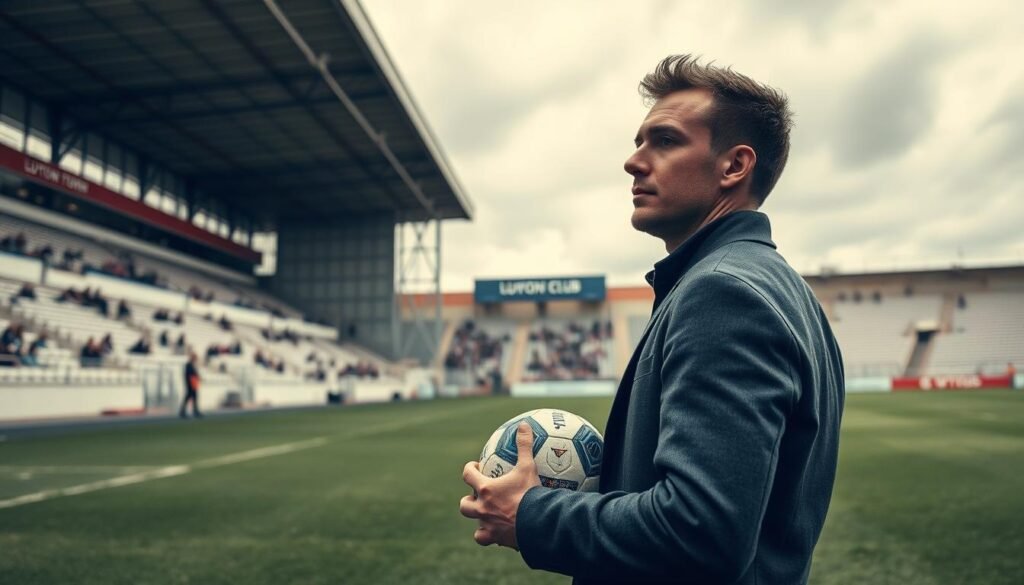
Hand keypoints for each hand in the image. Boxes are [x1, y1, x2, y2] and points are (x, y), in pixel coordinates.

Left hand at [459, 421, 541, 549]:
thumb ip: (524, 445)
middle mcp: (482, 508)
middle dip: (468, 499)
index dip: (469, 470)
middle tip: (478, 495)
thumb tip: (524, 424)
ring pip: (474, 524)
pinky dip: (489, 536)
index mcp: (485, 489)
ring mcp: (487, 525)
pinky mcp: (496, 539)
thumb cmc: (531, 494)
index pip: (468, 476)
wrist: (537, 523)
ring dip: (477, 519)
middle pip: (465, 504)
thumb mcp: (528, 467)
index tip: (475, 467)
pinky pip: (486, 539)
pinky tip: (497, 534)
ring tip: (485, 516)